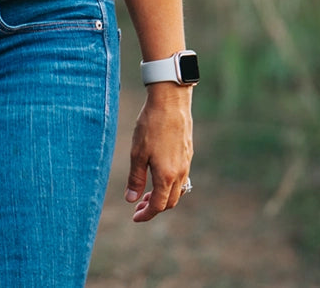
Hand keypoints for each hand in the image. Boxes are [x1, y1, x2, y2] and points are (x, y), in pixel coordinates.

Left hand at [125, 84, 193, 221]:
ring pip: (178, 189)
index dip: (146, 214)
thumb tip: (131, 199)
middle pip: (171, 201)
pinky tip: (159, 174)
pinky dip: (170, 183)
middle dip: (155, 207)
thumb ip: (136, 178)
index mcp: (167, 176)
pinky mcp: (188, 152)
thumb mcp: (138, 153)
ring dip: (163, 195)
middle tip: (138, 206)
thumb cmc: (151, 126)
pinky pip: (182, 176)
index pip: (159, 205)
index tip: (135, 217)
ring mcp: (186, 162)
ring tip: (147, 192)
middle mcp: (181, 173)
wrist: (171, 102)